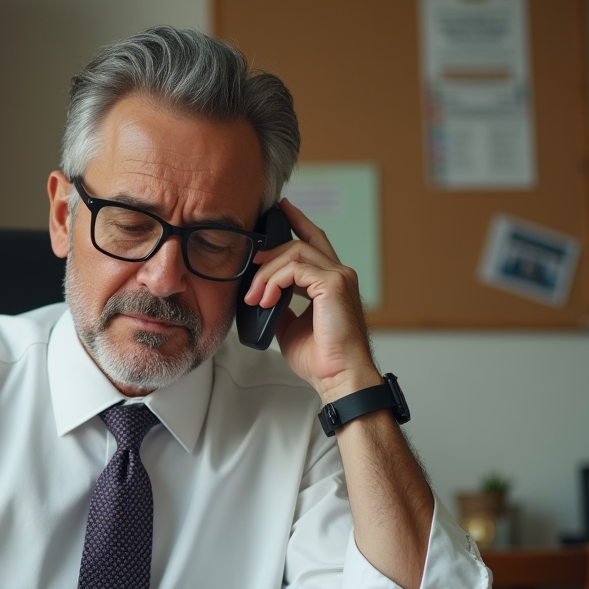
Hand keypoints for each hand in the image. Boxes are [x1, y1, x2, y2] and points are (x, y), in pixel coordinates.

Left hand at [243, 197, 379, 402]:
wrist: (338, 378)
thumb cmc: (322, 360)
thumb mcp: (290, 327)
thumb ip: (280, 306)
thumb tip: (260, 298)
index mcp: (331, 282)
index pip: (313, 241)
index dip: (297, 222)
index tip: (280, 210)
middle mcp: (339, 274)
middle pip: (298, 244)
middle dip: (268, 255)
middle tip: (249, 276)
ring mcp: (339, 277)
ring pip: (293, 253)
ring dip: (266, 274)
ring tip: (254, 298)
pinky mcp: (333, 284)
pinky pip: (295, 269)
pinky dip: (274, 282)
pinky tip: (265, 300)